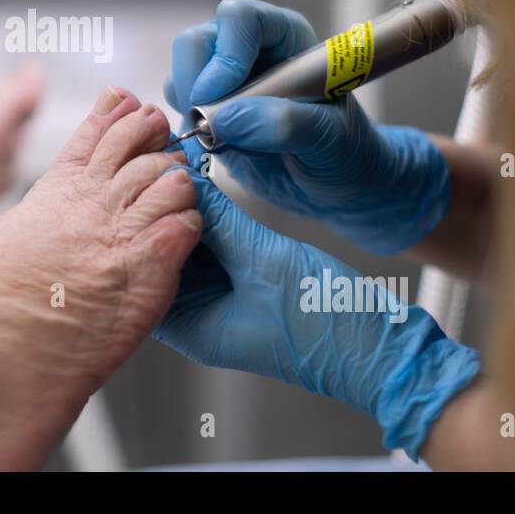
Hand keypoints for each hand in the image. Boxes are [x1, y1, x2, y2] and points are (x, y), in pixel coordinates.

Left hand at [154, 147, 480, 459]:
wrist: (377, 346)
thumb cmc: (323, 321)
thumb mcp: (262, 259)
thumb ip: (219, 219)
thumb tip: (184, 182)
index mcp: (191, 327)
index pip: (142, 272)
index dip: (137, 226)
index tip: (139, 184)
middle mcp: (199, 318)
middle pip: (160, 257)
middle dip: (160, 215)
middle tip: (159, 168)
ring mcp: (221, 304)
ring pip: (188, 250)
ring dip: (185, 214)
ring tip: (180, 170)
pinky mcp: (244, 288)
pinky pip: (216, 251)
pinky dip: (211, 223)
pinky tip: (207, 189)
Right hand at [166, 0, 449, 253]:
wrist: (334, 184)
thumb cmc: (343, 153)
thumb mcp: (329, 141)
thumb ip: (286, 125)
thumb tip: (227, 118)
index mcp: (285, 37)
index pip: (240, 19)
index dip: (225, 53)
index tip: (219, 96)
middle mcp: (248, 49)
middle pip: (196, 41)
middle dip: (196, 83)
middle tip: (212, 124)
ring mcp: (222, 77)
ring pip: (180, 72)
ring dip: (189, 107)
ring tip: (224, 139)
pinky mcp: (204, 107)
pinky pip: (176, 103)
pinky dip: (184, 125)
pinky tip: (216, 145)